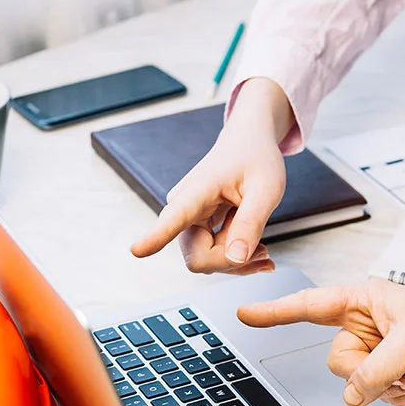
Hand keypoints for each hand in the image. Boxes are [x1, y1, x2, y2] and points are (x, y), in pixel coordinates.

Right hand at [131, 78, 293, 274]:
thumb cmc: (256, 159)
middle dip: (230, 261)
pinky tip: (255, 251)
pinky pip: (210, 258)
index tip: (137, 250)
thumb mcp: (267, 187)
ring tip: (261, 246)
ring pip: (205, 261)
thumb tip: (235, 258)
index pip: (174, 218)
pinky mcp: (194, 229)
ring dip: (235, 261)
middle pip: (198, 258)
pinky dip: (235, 259)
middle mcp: (183, 208)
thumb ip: (251, 222)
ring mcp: (186, 221)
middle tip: (263, 250)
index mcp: (198, 190)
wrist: (247, 144)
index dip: (156, 236)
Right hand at [238, 279, 404, 405]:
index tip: (247, 315)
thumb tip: (350, 395)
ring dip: (387, 386)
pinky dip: (397, 394)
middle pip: (336, 358)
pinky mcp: (393, 368)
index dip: (275, 312)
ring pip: (355, 379)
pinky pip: (375, 391)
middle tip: (395, 366)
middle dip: (365, 371)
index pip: (309, 306)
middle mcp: (366, 324)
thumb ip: (373, 371)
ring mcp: (379, 348)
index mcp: (362, 301)